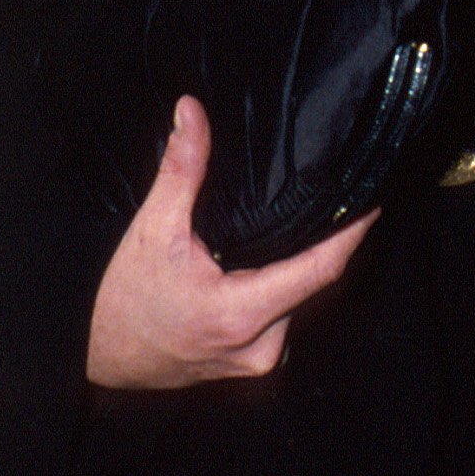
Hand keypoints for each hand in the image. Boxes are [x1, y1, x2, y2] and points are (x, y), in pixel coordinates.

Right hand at [84, 94, 375, 390]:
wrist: (101, 358)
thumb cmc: (125, 300)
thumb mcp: (154, 229)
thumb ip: (182, 169)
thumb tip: (192, 111)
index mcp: (241, 312)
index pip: (321, 270)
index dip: (352, 234)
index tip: (374, 202)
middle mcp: (261, 344)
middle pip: (311, 282)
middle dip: (317, 241)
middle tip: (326, 198)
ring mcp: (259, 360)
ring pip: (296, 300)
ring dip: (294, 267)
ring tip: (291, 227)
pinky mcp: (253, 363)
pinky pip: (281, 316)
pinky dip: (277, 287)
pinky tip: (263, 263)